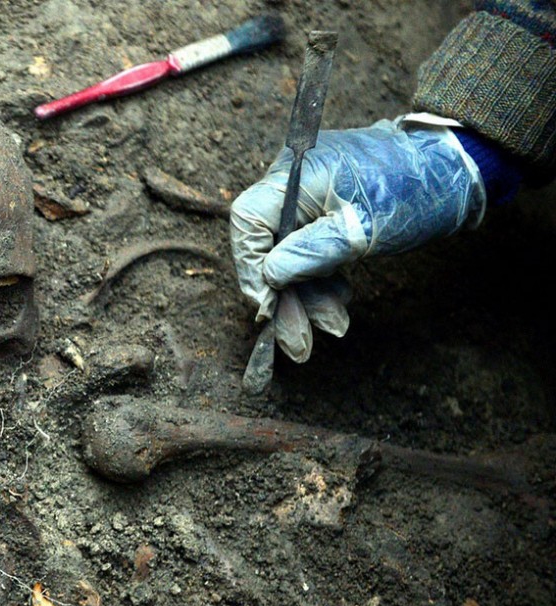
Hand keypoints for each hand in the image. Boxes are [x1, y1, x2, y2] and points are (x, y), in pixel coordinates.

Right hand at [230, 119, 485, 361]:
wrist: (455, 168)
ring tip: (333, 324)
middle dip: (285, 295)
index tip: (267, 307)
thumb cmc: (413, 191)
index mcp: (296, 174)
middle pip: (266, 243)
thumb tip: (269, 278)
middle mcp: (294, 183)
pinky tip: (338, 301)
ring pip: (289, 252)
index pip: (248, 222)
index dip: (250, 267)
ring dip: (307, 293)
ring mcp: (309, 196)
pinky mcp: (324, 210)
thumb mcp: (364, 229)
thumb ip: (312, 253)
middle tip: (298, 340)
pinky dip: (320, 277)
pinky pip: (309, 247)